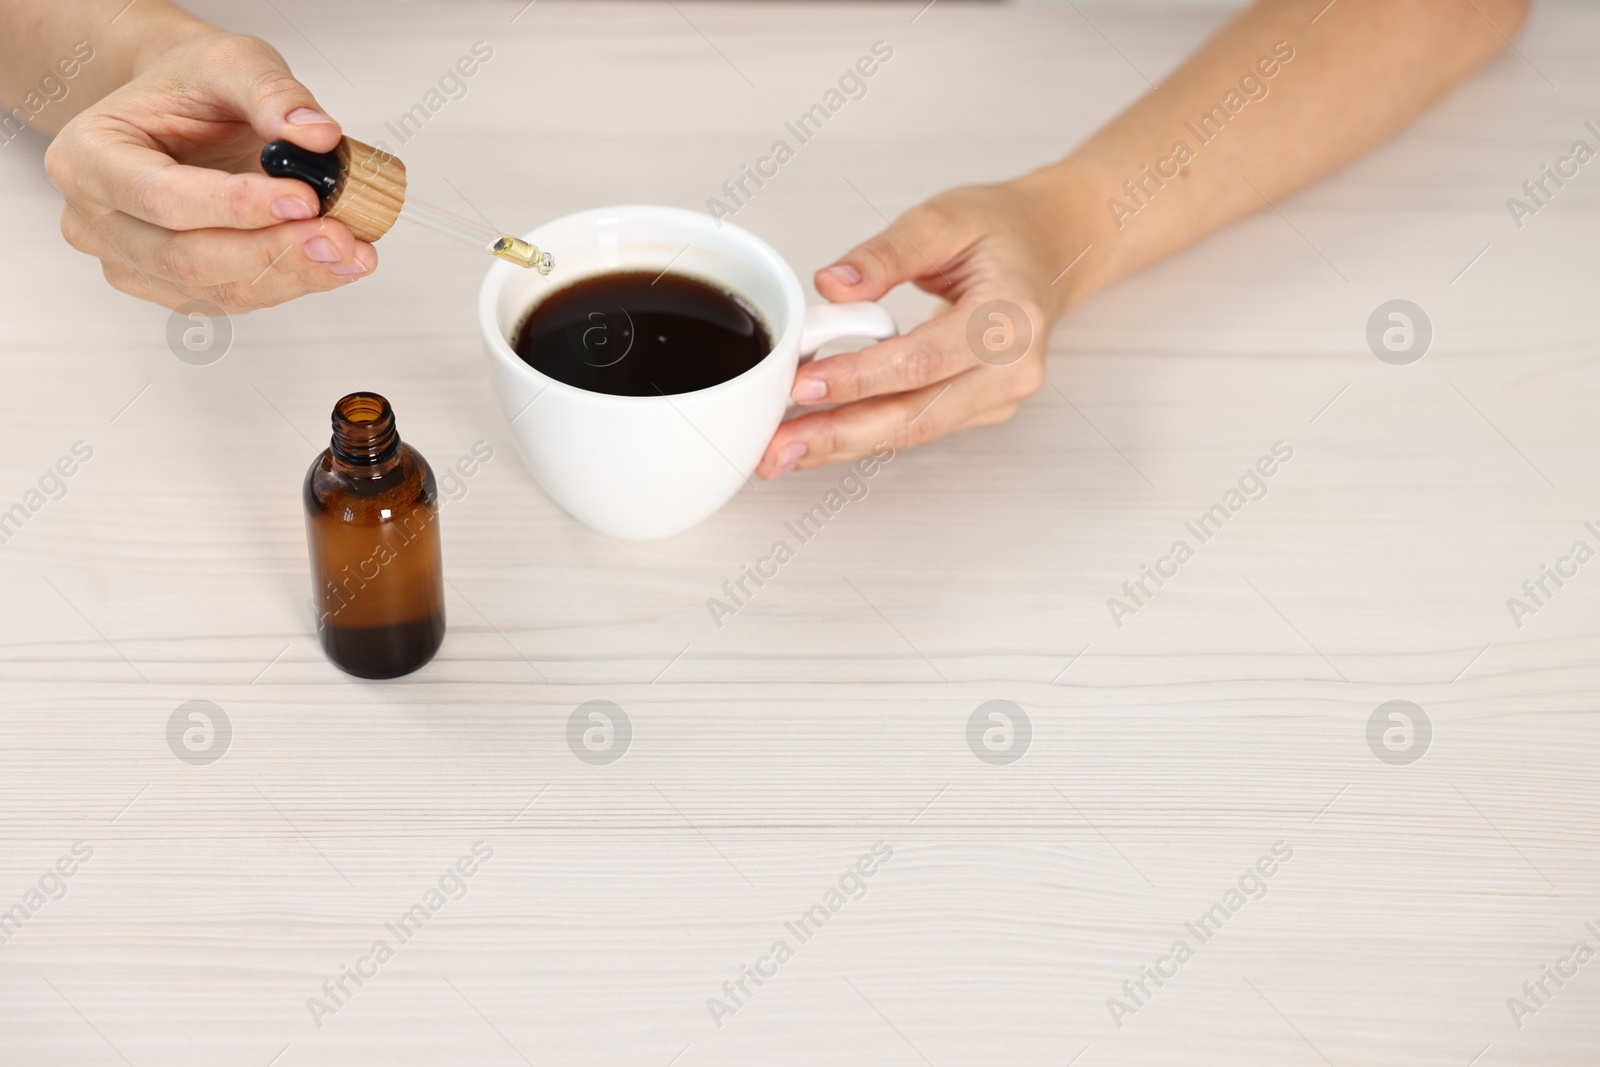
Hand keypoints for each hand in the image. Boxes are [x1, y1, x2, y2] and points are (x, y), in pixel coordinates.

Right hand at [45, 33, 373, 312]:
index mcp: (88, 158)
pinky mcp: (173, 289)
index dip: (236, 207)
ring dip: (293, 274)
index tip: (303, 198)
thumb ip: (273, 94)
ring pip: (217, 291)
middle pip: (187, 258)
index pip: (162, 198)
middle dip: (273, 251)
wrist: (182, 108)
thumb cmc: (191, 87)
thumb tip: (318, 136)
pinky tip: (333, 261)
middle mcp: (98, 220)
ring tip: (351, 249)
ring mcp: (132, 262)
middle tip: (340, 235)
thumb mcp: (231, 63)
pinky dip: (292, 282)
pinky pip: (236, 299)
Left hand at [757, 178, 1087, 477]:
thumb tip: (832, 285)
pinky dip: (864, 434)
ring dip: (844, 443)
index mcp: (1010, 317)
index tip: (802, 383)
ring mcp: (1000, 397)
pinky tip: (817, 439)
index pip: (922, 359)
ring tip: (782, 451)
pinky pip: (916, 428)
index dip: (860, 377)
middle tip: (778, 443)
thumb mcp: (941, 218)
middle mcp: (1013, 368)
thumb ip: (885, 253)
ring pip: (912, 431)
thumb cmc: (1000, 232)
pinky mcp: (979, 410)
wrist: (1049, 250)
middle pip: (916, 414)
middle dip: (840, 432)